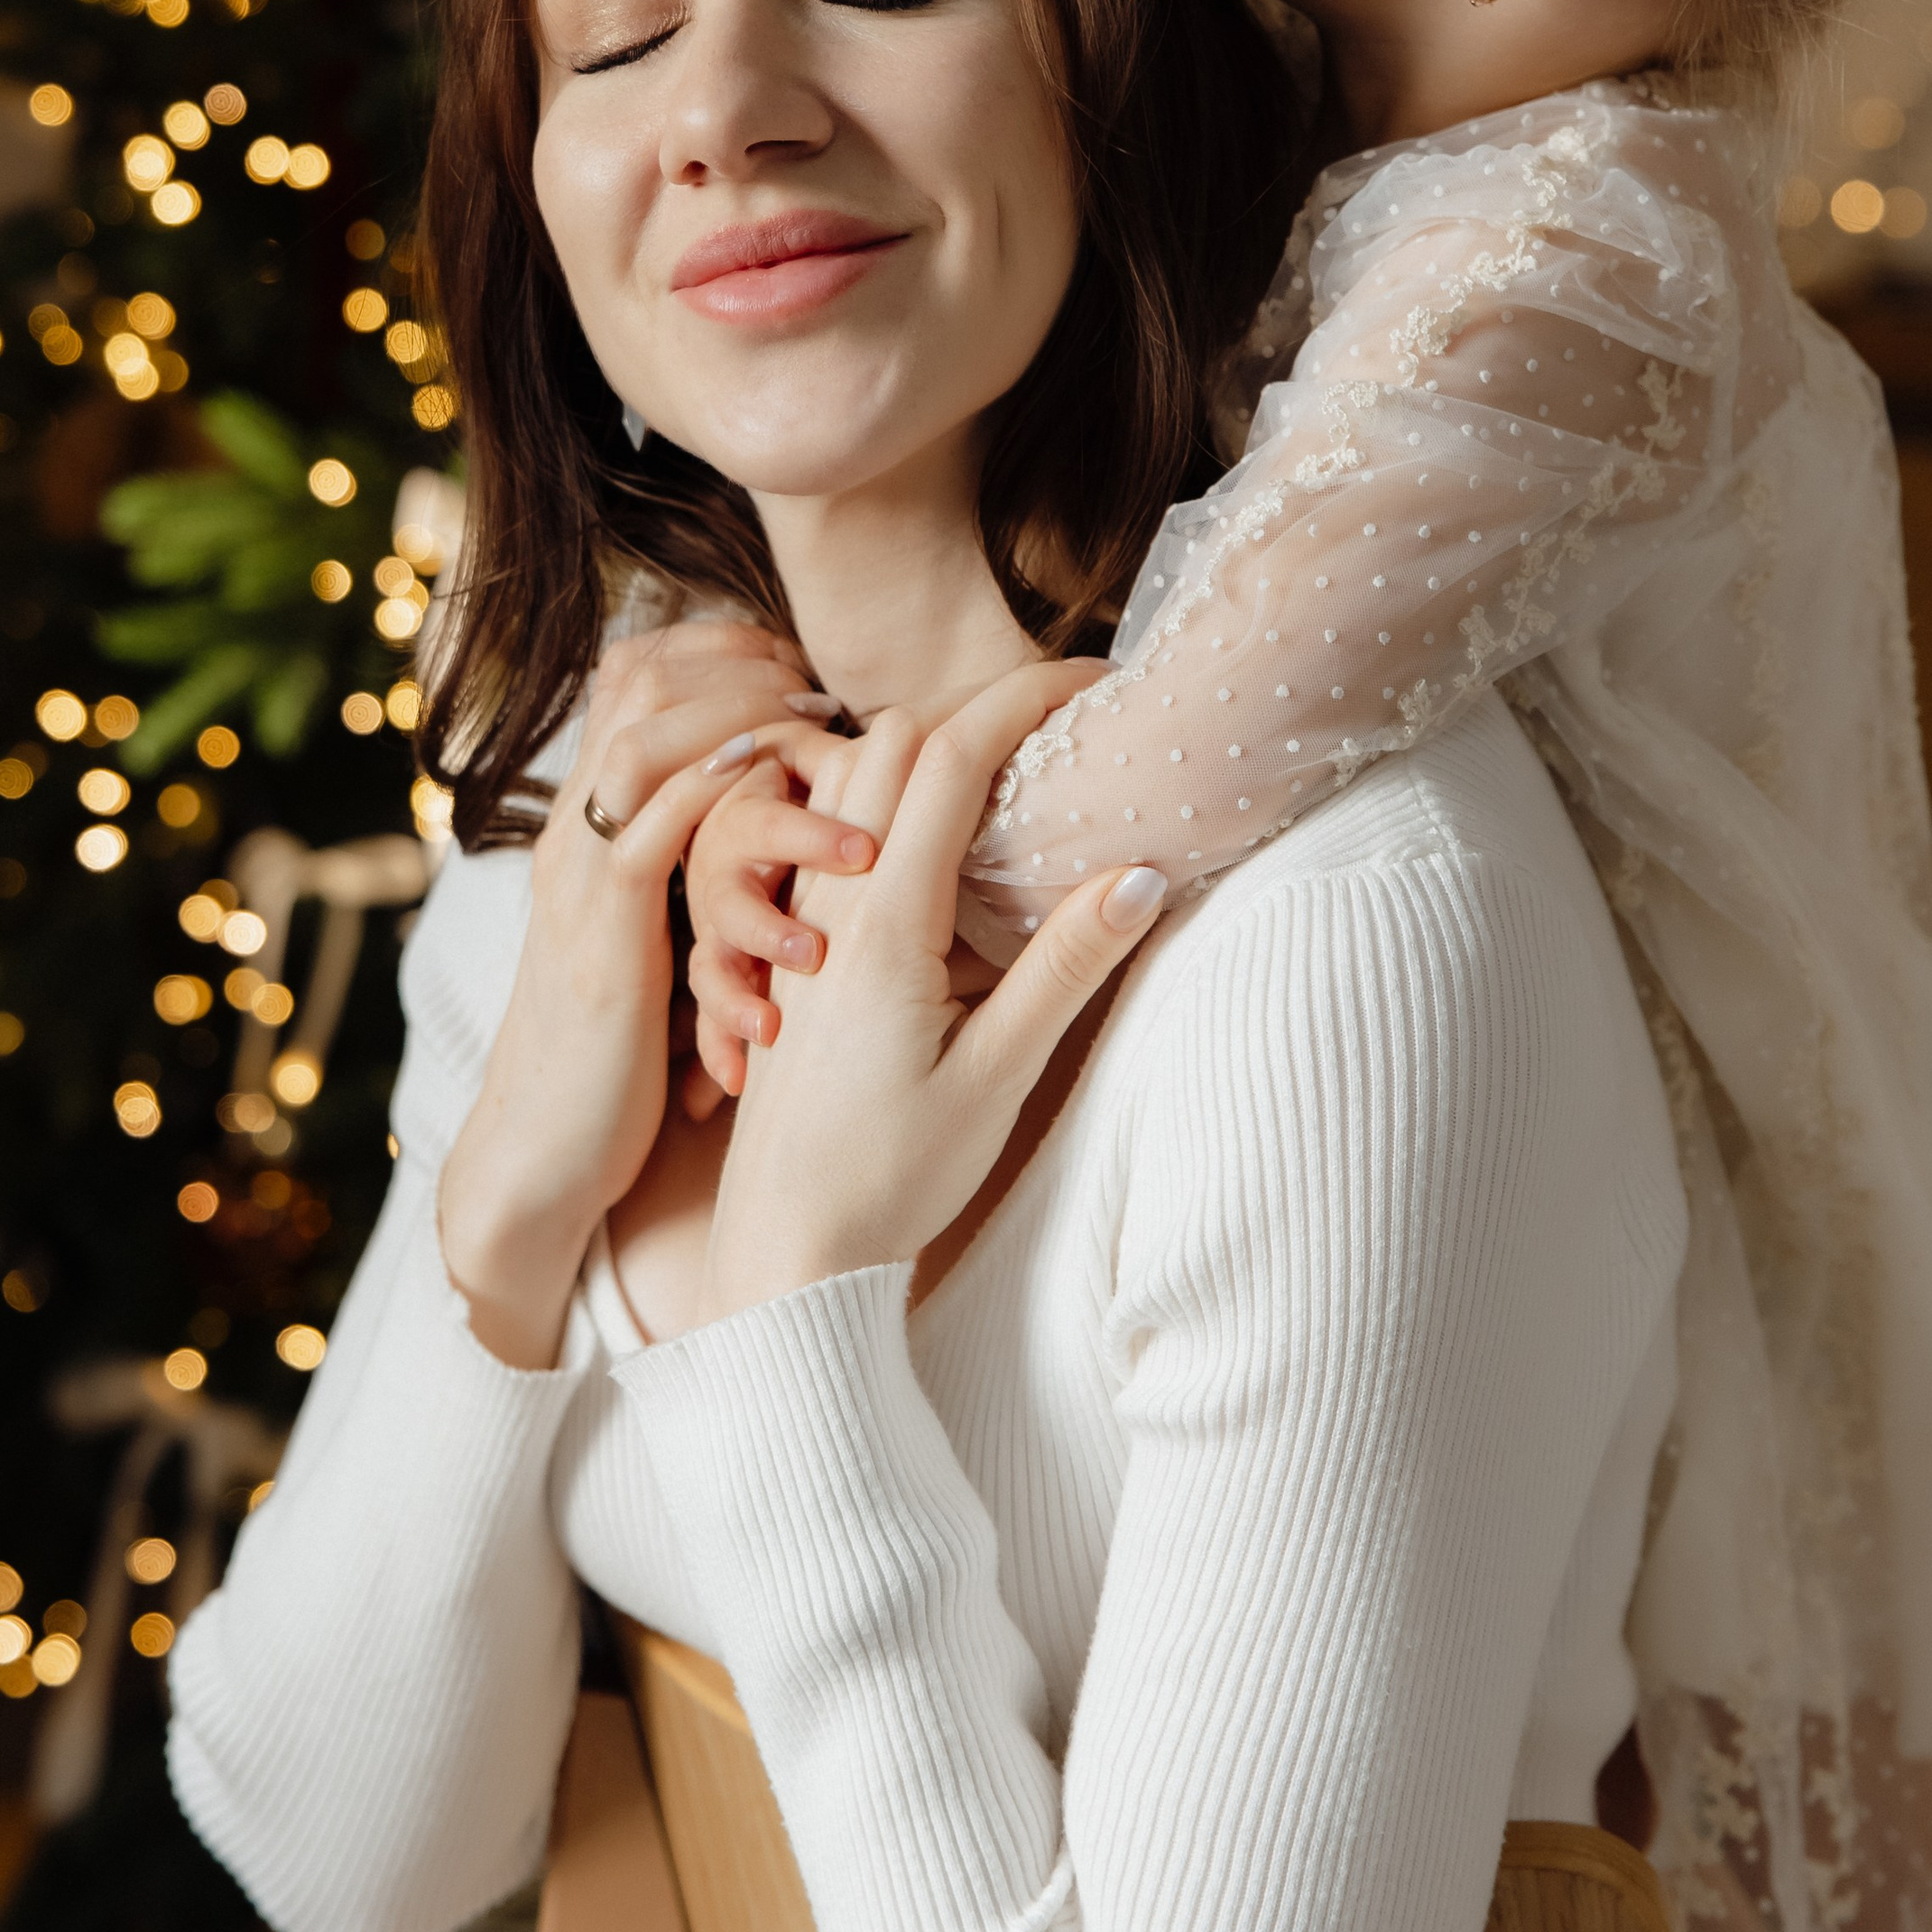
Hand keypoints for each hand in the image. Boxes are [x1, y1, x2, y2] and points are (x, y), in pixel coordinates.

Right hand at [437, 619, 831, 1364]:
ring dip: (748, 721)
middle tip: (821, 684)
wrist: (539, 1151)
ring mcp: (582, 877)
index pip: (632, 683)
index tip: (798, 666)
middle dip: (737, 666)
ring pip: (649, 742)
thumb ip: (698, 879)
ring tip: (830, 734)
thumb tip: (782, 839)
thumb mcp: (656, 941)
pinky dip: (728, 798)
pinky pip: (657, 830)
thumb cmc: (617, 1058)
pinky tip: (796, 795)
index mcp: (589, 828)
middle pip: (637, 682)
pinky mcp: (604, 934)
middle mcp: (577, 833)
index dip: (714, 654)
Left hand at [699, 663, 1167, 1323]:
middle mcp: (829, 902)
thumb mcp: (1000, 1077)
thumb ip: (1068, 965)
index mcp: (886, 923)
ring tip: (1003, 787)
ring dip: (921, 755)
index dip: (1025, 695)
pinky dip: (874, 805)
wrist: (784, 1250)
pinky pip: (819, 835)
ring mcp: (796, 921)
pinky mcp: (784, 949)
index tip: (1094, 681)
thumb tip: (1147, 870)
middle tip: (1058, 737)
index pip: (951, 754)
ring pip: (844, 783)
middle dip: (977, 712)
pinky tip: (927, 852)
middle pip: (891, 741)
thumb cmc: (891, 1176)